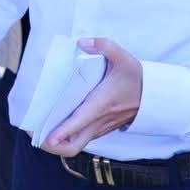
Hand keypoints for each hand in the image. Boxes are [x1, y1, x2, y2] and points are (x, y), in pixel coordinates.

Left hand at [40, 37, 141, 154]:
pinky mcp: (100, 128)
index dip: (62, 132)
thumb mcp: (123, 58)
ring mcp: (99, 128)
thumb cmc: (137, 78)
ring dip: (56, 143)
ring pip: (76, 144)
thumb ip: (104, 46)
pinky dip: (65, 137)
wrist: (155, 96)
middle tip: (34, 135)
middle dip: (52, 146)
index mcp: (101, 105)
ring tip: (37, 131)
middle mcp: (98, 121)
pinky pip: (80, 138)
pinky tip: (53, 126)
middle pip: (73, 146)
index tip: (46, 137)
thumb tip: (82, 42)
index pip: (79, 122)